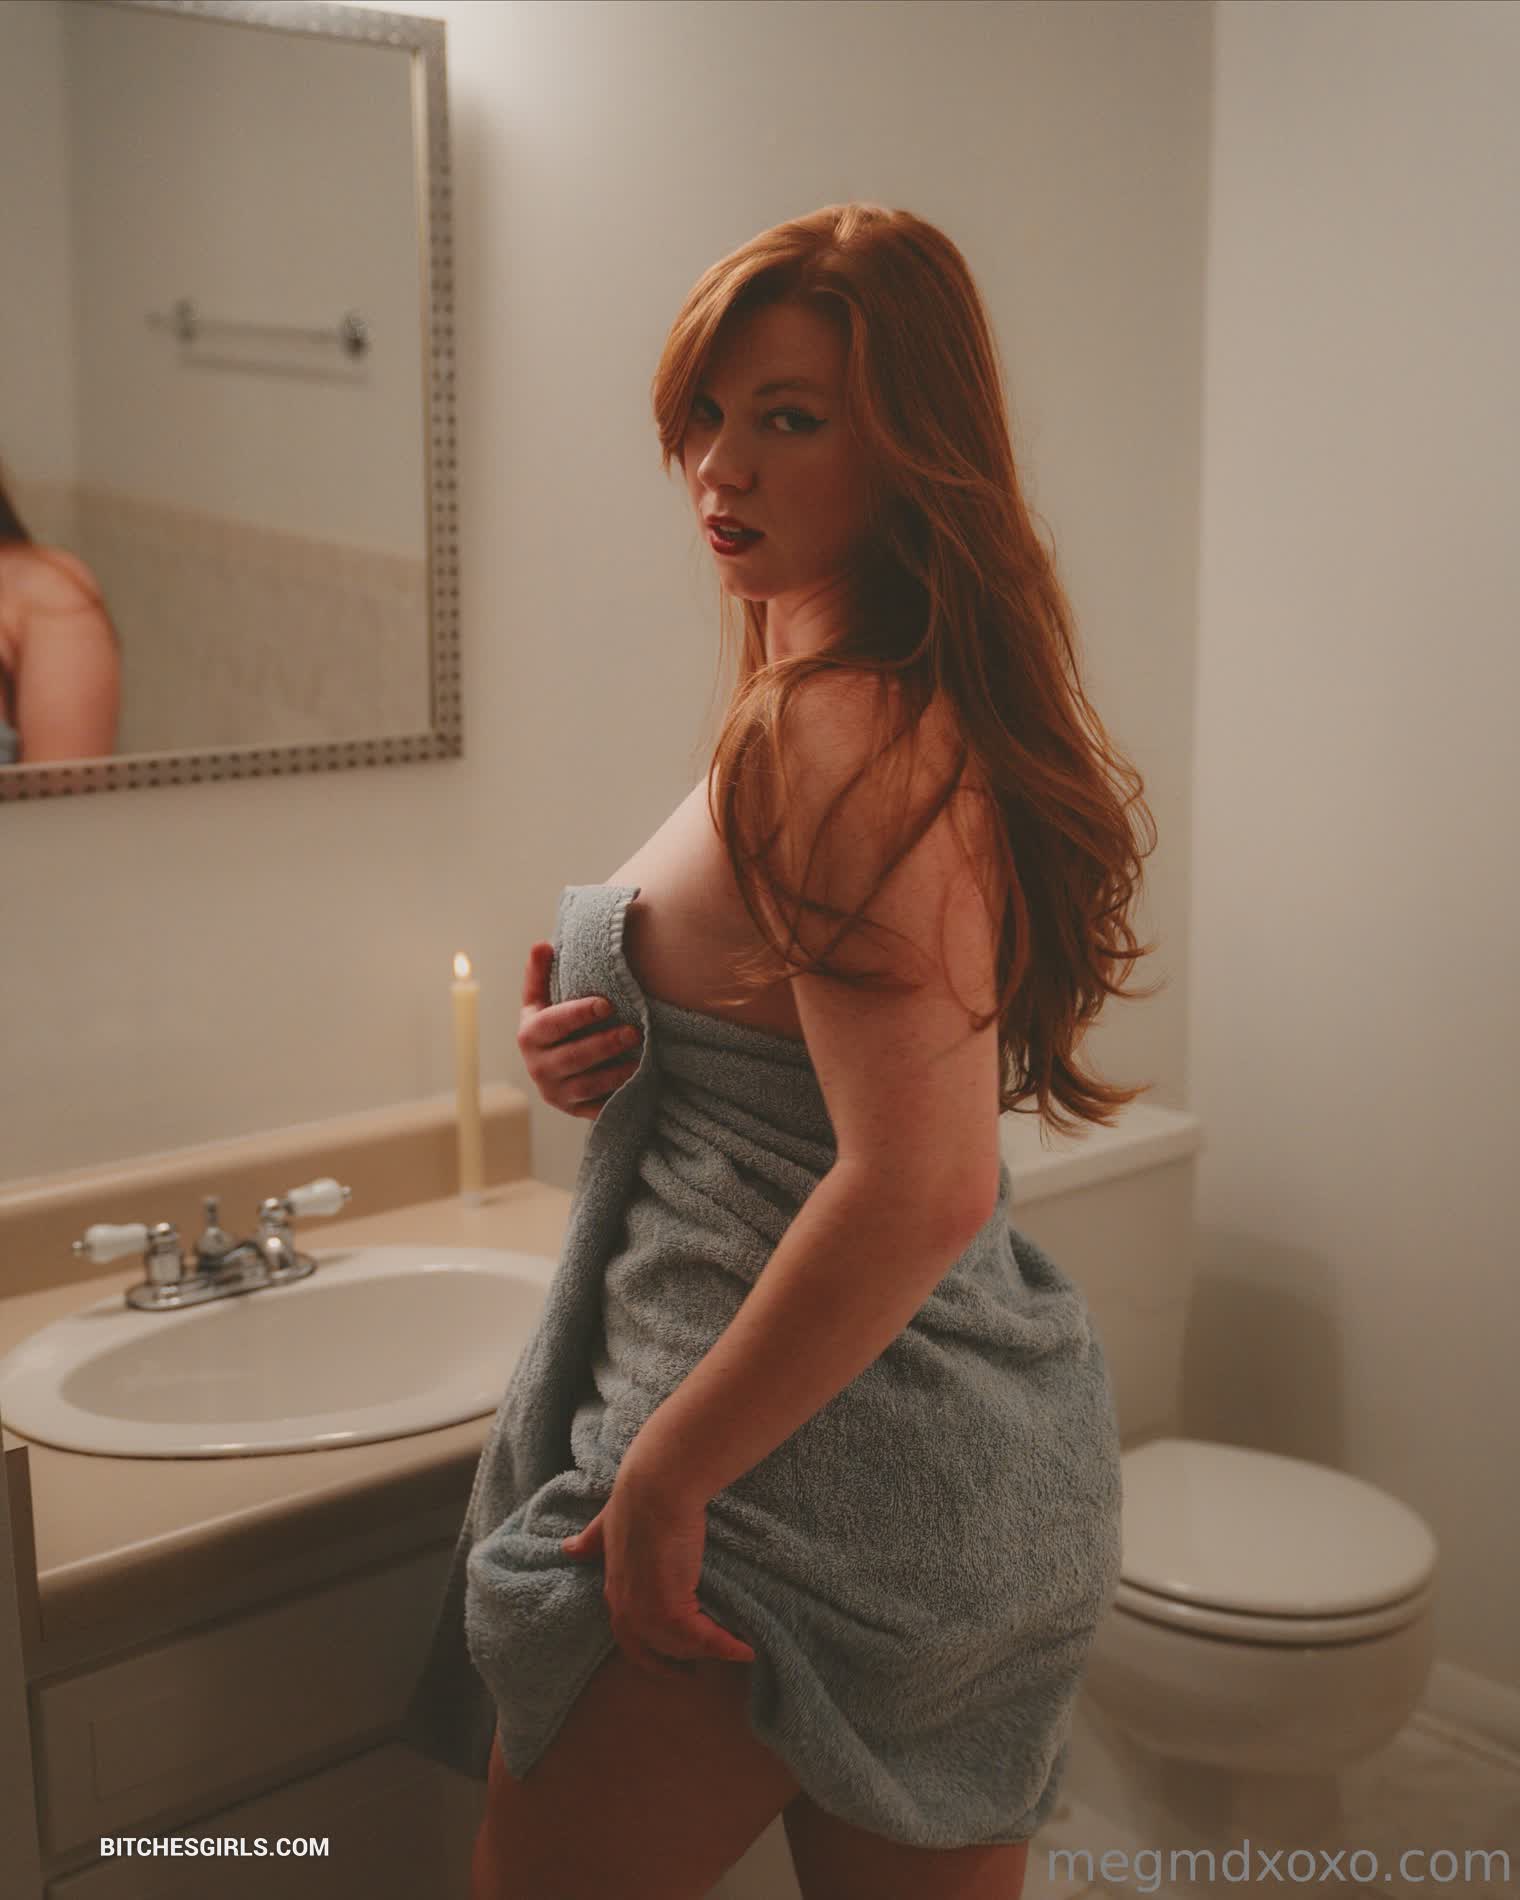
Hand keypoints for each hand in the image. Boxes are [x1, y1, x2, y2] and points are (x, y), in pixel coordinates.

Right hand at [518, 941, 642, 1120]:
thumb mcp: (541, 1000)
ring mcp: (556, 1092)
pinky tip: (638, 1082)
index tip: (607, 1004)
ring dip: (615, 1073)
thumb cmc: (551, 1024)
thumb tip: (542, 944)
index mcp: (529, 1035)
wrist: (551, 1067)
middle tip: (634, 1032)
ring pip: (586, 1085)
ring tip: (640, 1059)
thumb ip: (540, 973)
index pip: (551, 1024)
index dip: (578, 1014)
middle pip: (572, 1057)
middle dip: (604, 1045)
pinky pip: (597, 1107)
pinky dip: (617, 1096)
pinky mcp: (574, 1110)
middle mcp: (538, 1067)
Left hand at [560, 1461, 756, 1676]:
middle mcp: (627, 1611)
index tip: (666, 1663)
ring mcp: (647, 1614)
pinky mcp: (672, 1610)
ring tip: (731, 1650)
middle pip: (657, 1649)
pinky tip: (745, 1652)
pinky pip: (705, 1639)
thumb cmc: (635, 1500)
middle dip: (676, 1663)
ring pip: (682, 1647)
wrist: (656, 1491)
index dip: (649, 1653)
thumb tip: (567, 1548)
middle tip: (695, 1673)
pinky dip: (726, 1647)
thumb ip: (591, 1540)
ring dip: (706, 1651)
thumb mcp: (606, 1526)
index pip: (629, 1638)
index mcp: (614, 1592)